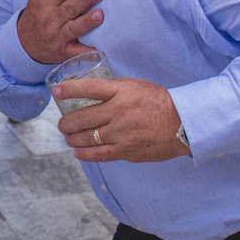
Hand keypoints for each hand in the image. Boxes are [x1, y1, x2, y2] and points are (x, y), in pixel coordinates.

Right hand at [16, 0, 103, 63]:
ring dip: (86, 22)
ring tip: (100, 15)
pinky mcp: (63, 52)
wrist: (24, 44)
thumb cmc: (37, 15)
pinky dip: (86, 52)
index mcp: (45, 2)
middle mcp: (51, 19)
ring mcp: (57, 36)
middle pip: (69, 7)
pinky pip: (76, 52)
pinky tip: (98, 50)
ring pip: (73, 28)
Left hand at [54, 77, 188, 162]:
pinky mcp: (126, 150)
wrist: (182, 124)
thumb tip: (97, 90)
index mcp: (121, 92)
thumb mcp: (137, 85)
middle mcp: (118, 112)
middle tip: (61, 124)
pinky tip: (78, 152)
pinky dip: (85, 154)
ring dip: (73, 138)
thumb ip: (116, 87)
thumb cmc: (159, 102)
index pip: (89, 89)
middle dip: (67, 122)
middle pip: (83, 117)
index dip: (70, 90)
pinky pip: (100, 154)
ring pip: (88, 137)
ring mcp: (121, 133)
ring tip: (68, 137)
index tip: (57, 91)